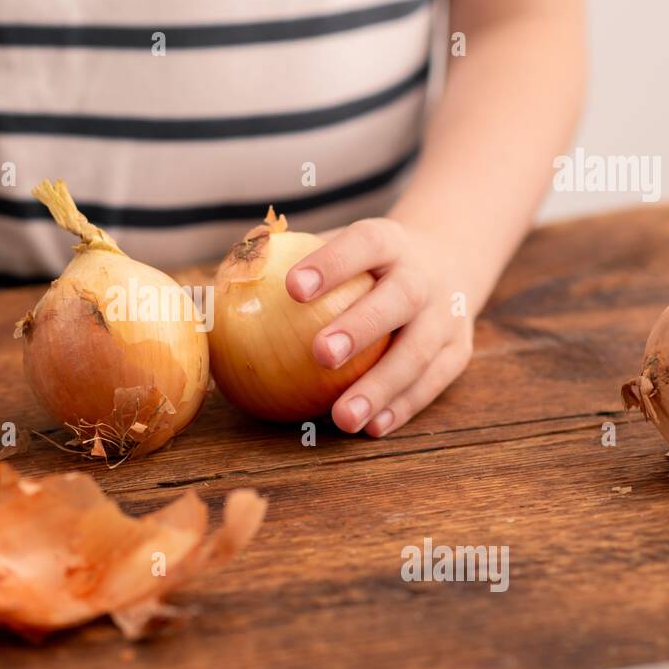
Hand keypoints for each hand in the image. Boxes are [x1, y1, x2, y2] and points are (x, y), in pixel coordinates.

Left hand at [286, 218, 474, 436]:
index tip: (292, 288)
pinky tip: (371, 428)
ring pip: (419, 352)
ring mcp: (447, 314)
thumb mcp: (341, 245)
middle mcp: (424, 275)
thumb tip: (210, 287)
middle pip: (397, 299)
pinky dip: (403, 407)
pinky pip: (432, 382)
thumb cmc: (367, 262)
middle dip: (361, 327)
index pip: (361, 244)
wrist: (450, 258)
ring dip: (382, 387)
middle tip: (320, 354)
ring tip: (343, 417)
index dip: (331, 264)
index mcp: (390, 241)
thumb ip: (285, 261)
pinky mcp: (458, 350)